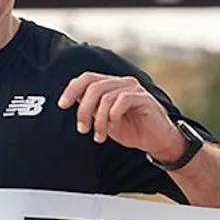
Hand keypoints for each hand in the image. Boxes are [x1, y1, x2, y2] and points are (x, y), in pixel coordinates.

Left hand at [57, 73, 184, 161]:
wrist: (158, 142)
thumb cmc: (132, 131)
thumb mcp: (105, 120)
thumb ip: (92, 108)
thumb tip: (72, 100)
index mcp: (112, 85)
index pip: (87, 78)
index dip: (72, 89)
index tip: (62, 105)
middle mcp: (122, 82)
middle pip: (93, 86)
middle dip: (83, 109)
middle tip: (82, 129)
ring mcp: (134, 88)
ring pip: (105, 97)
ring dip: (98, 120)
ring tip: (99, 136)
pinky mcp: (144, 98)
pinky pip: (121, 101)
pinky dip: (112, 116)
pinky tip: (113, 128)